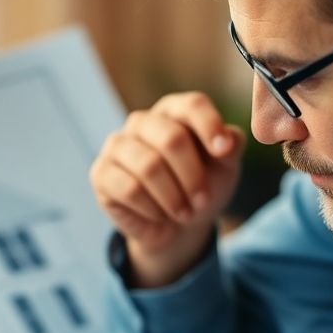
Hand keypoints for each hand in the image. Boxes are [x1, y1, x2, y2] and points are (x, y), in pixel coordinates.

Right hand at [89, 91, 245, 287]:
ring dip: (174, 198)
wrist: (174, 227)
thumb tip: (229, 140)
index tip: (224, 152)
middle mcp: (142, 122)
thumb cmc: (199, 187)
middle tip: (203, 202)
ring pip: (149, 167)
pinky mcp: (101, 173)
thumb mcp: (224, 168)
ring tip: (185, 214)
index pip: (192, 105)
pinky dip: (152, 209)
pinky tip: (159, 215)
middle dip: (193, 176)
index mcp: (173, 111)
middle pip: (172, 138)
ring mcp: (117, 146)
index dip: (210, 125)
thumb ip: (231, 146)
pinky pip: (130, 190)